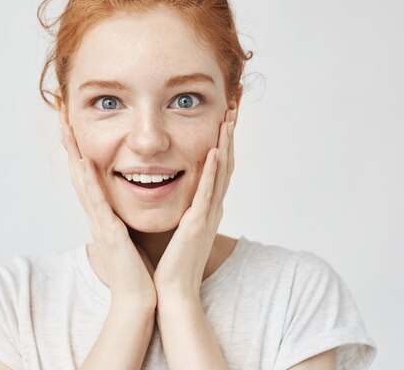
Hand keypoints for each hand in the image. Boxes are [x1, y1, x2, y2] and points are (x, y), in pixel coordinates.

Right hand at [60, 121, 156, 310]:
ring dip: (74, 155)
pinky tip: (83, 161)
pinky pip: (97, 202)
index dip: (80, 153)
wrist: (139, 299)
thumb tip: (131, 205)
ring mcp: (100, 224)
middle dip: (71, 146)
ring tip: (66, 130)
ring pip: (83, 183)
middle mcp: (98, 217)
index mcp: (105, 216)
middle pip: (80, 175)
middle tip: (62, 120)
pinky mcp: (109, 233)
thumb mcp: (130, 237)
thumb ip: (126, 220)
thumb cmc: (138, 270)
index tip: (75, 129)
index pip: (89, 178)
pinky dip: (88, 181)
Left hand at [152, 109, 236, 298]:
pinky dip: (212, 172)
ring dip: (225, 145)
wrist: (172, 292)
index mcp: (205, 209)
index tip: (224, 120)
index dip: (223, 143)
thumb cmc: (172, 263)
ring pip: (221, 174)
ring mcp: (206, 216)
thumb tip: (169, 193)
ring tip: (229, 120)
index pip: (218, 169)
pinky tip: (215, 151)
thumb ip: (181, 210)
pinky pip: (206, 193)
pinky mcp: (197, 224)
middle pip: (225, 165)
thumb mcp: (178, 229)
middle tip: (234, 110)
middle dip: (229, 136)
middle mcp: (211, 209)